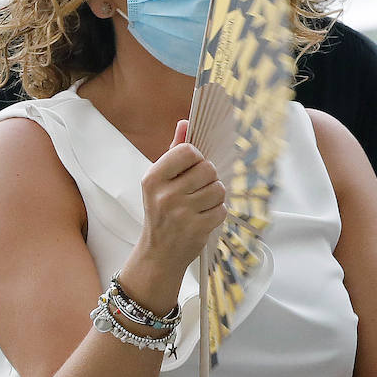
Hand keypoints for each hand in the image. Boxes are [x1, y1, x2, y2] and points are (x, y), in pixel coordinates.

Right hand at [135, 120, 226, 274]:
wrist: (158, 253)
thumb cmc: (162, 212)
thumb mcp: (161, 182)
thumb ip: (174, 151)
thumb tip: (185, 123)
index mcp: (153, 178)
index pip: (188, 151)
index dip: (196, 157)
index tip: (192, 167)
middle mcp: (165, 194)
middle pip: (208, 169)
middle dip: (208, 178)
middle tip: (197, 190)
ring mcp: (181, 213)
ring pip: (219, 188)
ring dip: (215, 196)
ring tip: (200, 204)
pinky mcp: (197, 228)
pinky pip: (222, 209)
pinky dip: (217, 213)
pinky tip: (203, 218)